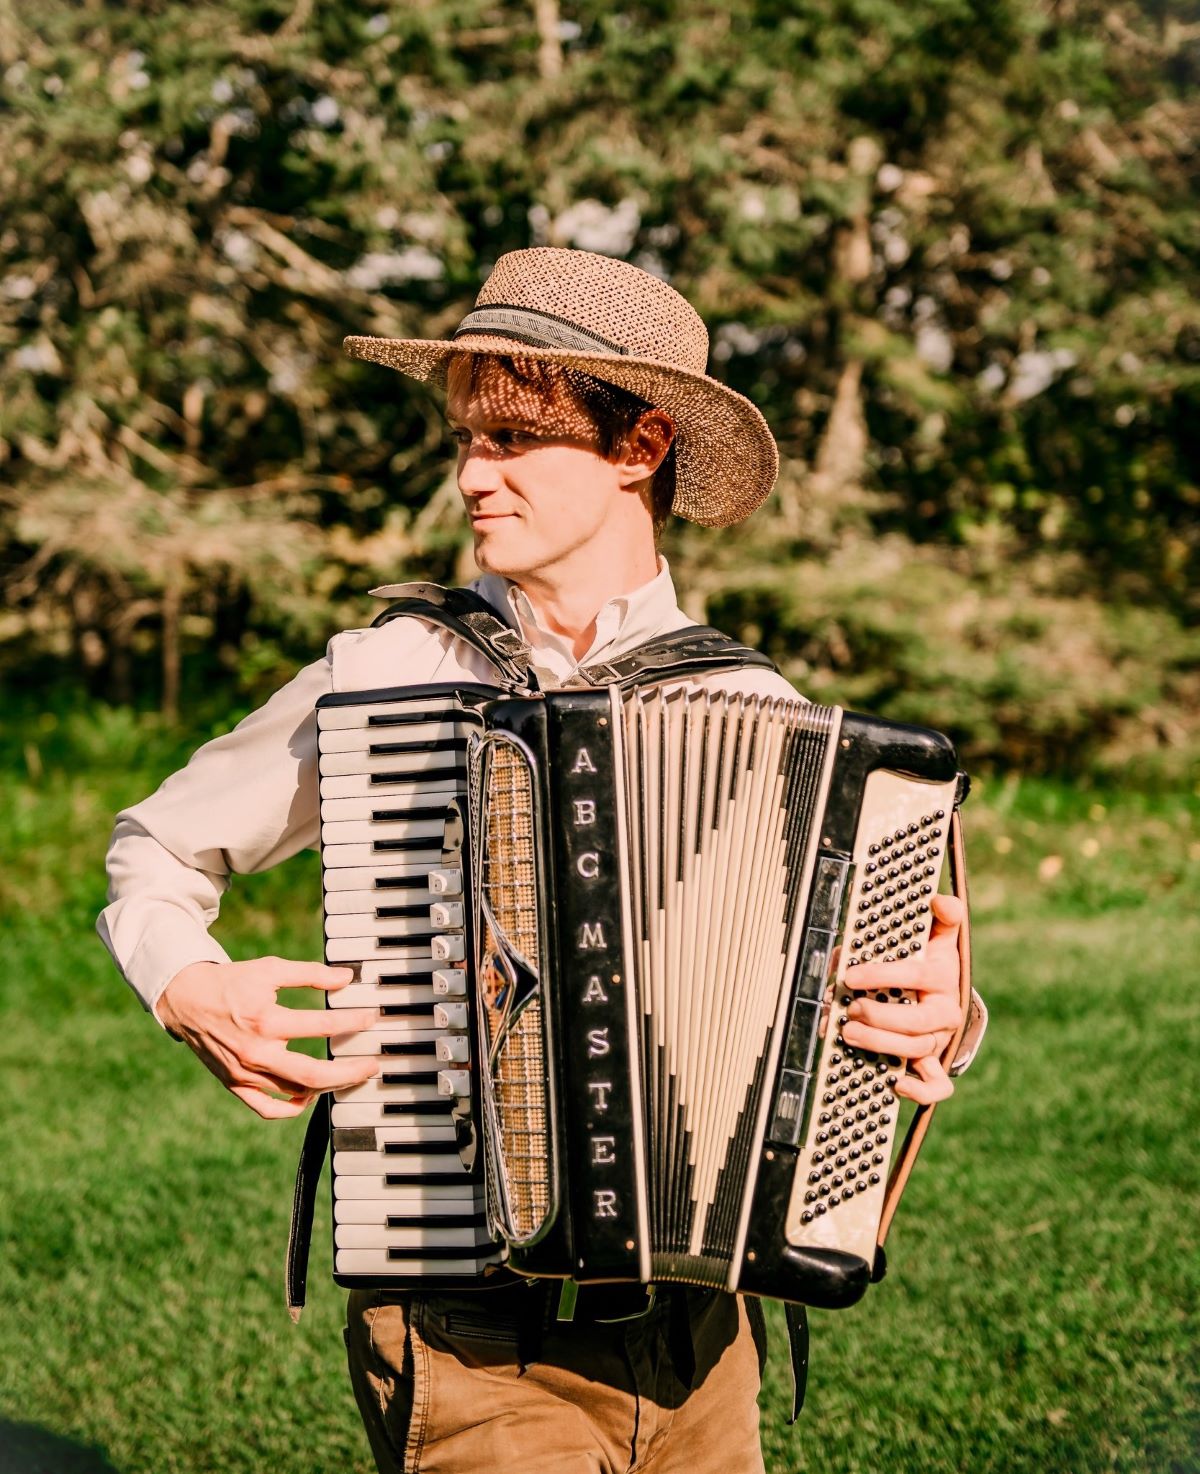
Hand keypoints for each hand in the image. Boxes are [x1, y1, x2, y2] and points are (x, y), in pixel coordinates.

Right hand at [157, 957, 381, 1118]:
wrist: (187, 1001)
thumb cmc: (232, 983)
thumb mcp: (270, 969)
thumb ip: (310, 974)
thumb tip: (346, 977)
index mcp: (266, 1020)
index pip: (322, 1025)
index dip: (352, 1021)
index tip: (372, 1018)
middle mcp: (256, 1052)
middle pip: (313, 1073)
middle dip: (350, 1071)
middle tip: (372, 1065)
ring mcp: (245, 1073)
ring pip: (295, 1092)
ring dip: (326, 1087)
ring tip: (348, 1075)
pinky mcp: (235, 1084)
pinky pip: (267, 1109)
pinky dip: (292, 1108)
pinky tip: (310, 1095)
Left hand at [839, 893, 964, 1104]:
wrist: (945, 993)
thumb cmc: (930, 960)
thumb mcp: (936, 936)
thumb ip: (940, 916)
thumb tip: (940, 900)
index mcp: (944, 976)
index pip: (916, 975)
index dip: (883, 975)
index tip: (851, 975)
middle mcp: (945, 1011)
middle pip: (915, 1022)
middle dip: (879, 1017)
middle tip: (850, 1011)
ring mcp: (940, 1039)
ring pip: (916, 1049)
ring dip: (880, 1044)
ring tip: (848, 1033)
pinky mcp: (934, 1062)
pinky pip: (938, 1086)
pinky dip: (919, 1090)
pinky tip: (894, 1082)